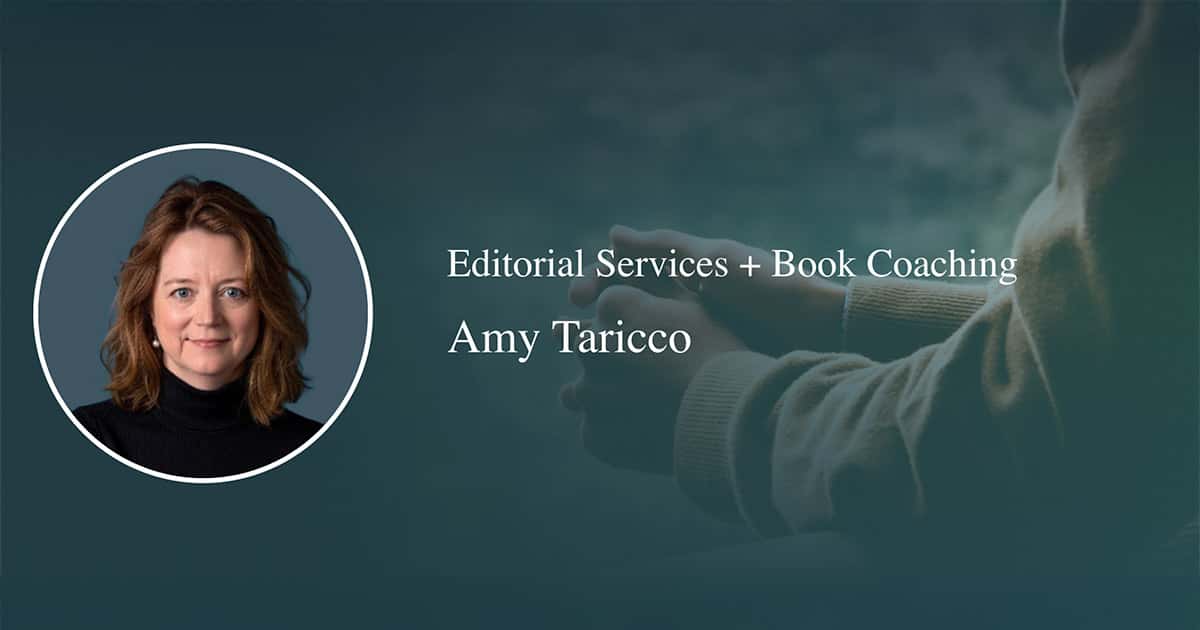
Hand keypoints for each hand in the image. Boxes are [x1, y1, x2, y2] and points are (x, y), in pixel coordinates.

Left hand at [559, 284, 746, 473]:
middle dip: (613, 354)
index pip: (606, 307)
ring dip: (607, 394)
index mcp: (613, 305)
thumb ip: (651, 277)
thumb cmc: (721, 353)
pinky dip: (613, 430)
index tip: (663, 338)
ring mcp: (590, 394)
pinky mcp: (595, 435)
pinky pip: (594, 429)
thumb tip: (620, 260)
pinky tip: (647, 428)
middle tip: (656, 372)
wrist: (735, 416)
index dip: (635, 322)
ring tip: (649, 403)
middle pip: (590, 346)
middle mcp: (592, 345)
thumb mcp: (693, 302)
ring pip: (586, 389)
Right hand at [569, 226, 846, 355]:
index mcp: (687, 270)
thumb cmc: (770, 289)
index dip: (596, 280)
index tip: (576, 301)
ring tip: (588, 372)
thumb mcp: (712, 263)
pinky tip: (624, 393)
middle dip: (596, 320)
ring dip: (611, 353)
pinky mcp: (712, 363)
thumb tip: (612, 235)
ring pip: (641, 341)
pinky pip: (665, 368)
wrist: (823, 333)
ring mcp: (700, 334)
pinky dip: (640, 376)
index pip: (626, 269)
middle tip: (569, 339)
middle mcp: (689, 300)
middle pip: (627, 305)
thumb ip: (664, 250)